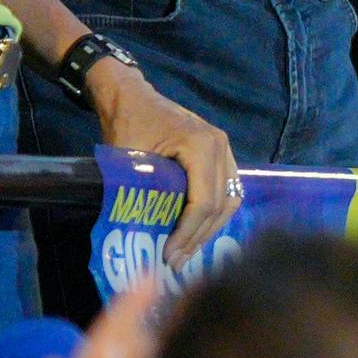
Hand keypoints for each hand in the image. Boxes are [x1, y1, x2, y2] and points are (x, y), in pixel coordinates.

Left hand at [83, 61, 243, 264]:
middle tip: (177, 262)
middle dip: (199, 237)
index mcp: (203, 145)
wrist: (131, 96)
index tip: (168, 255)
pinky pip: (226, 190)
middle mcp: (222, 147)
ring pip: (230, 200)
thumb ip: (142, 193)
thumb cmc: (127, 123)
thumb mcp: (129, 159)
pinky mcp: (221, 155)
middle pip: (221, 203)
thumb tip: (146, 236)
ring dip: (210, 229)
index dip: (188, 232)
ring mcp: (225, 150)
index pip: (204, 201)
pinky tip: (196, 232)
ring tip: (187, 252)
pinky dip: (214, 214)